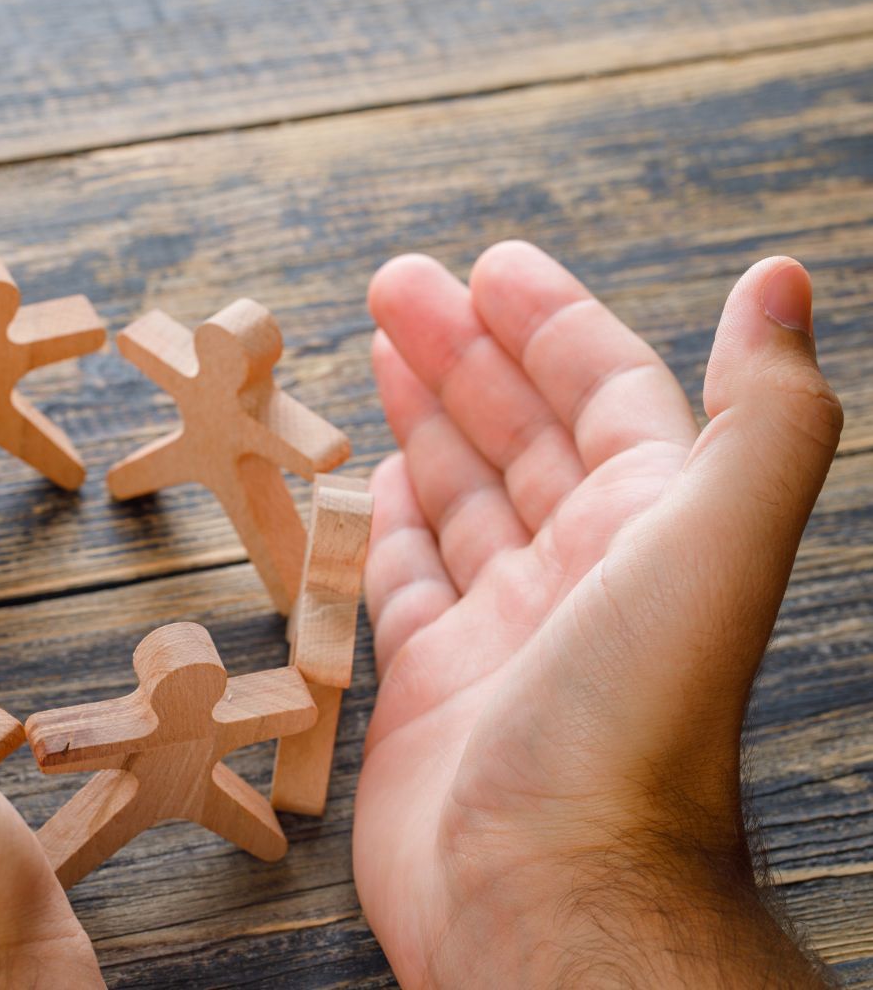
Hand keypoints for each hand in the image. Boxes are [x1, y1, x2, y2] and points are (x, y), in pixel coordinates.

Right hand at [354, 243, 837, 985]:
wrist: (547, 888)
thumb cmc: (632, 719)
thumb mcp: (714, 537)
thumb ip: (759, 411)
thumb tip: (783, 281)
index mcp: (651, 527)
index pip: (603, 393)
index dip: (550, 323)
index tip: (488, 266)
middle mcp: (582, 572)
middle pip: (519, 433)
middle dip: (461, 352)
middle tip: (396, 287)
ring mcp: (503, 631)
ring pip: (459, 498)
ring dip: (423, 421)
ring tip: (377, 354)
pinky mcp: (429, 687)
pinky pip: (404, 581)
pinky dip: (388, 523)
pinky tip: (372, 477)